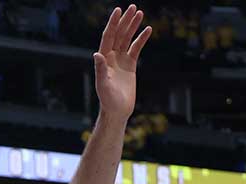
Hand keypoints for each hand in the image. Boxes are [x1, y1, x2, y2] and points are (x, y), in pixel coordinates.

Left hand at [94, 5, 151, 123]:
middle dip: (125, 20)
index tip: (119, 10)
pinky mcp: (130, 65)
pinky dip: (142, 39)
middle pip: (118, 34)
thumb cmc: (108, 100)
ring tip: (140, 12)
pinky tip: (148, 29)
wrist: (117, 111)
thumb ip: (100, 70)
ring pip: (127, 39)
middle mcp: (111, 57)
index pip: (108, 36)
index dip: (113, 23)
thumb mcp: (103, 85)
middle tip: (133, 7)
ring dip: (133, 26)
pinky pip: (136, 48)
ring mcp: (121, 60)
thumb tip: (97, 54)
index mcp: (104, 59)